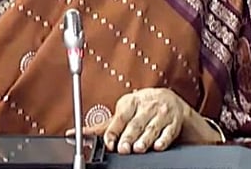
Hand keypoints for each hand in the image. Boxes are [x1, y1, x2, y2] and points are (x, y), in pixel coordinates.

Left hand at [68, 88, 222, 153]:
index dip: (114, 131)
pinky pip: (168, 132)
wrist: (171, 101)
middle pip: (136, 124)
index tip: (110, 142)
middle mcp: (146, 106)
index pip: (120, 117)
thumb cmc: (143, 107)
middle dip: (129, 137)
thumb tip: (76, 133)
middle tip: (123, 148)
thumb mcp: (125, 111)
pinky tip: (158, 146)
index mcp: (131, 101)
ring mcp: (161, 113)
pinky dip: (163, 139)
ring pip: (151, 128)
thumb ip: (104, 125)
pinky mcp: (174, 122)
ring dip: (145, 139)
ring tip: (139, 148)